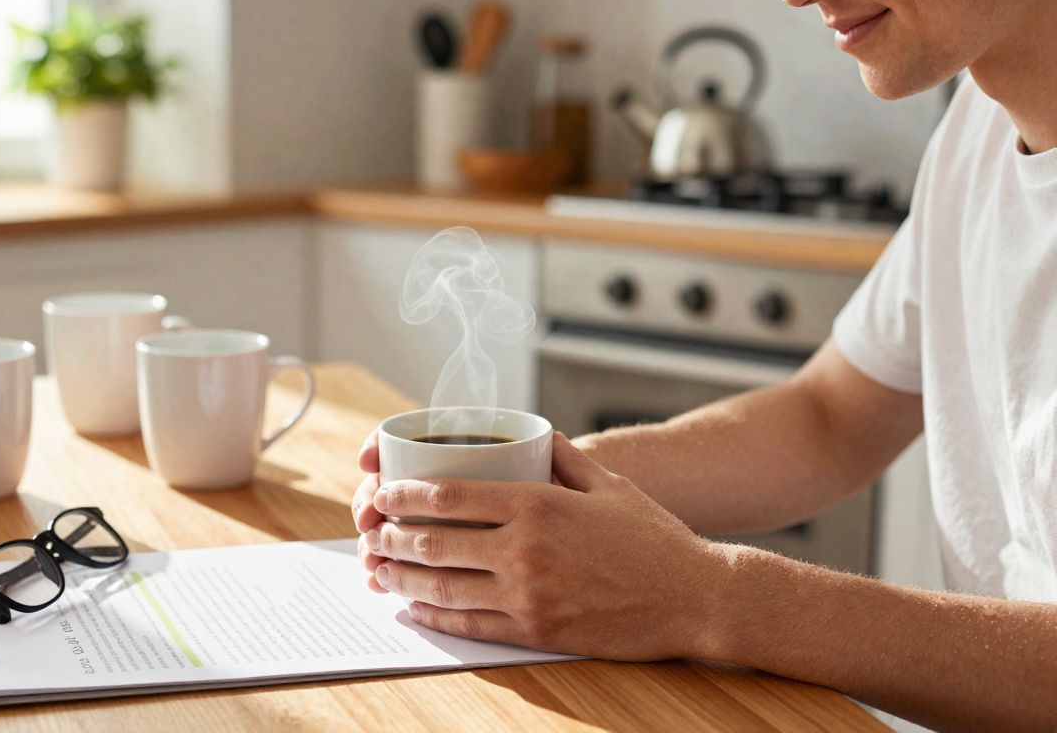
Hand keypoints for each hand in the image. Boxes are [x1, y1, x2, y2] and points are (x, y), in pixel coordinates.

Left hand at [353, 431, 723, 660]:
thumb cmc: (652, 537)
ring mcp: (528, 594)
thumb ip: (562, 454)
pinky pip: (469, 624)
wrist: (695, 596)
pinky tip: (414, 606)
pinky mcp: (537, 630)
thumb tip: (531, 433)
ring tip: (377, 570)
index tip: (382, 494)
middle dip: (389, 537)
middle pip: (433, 541)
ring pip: (442, 585)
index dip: (404, 495)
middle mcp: (525, 547)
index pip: (448, 495)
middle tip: (370, 534)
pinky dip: (433, 615)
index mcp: (537, 502)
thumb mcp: (608, 482)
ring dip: (399, 577)